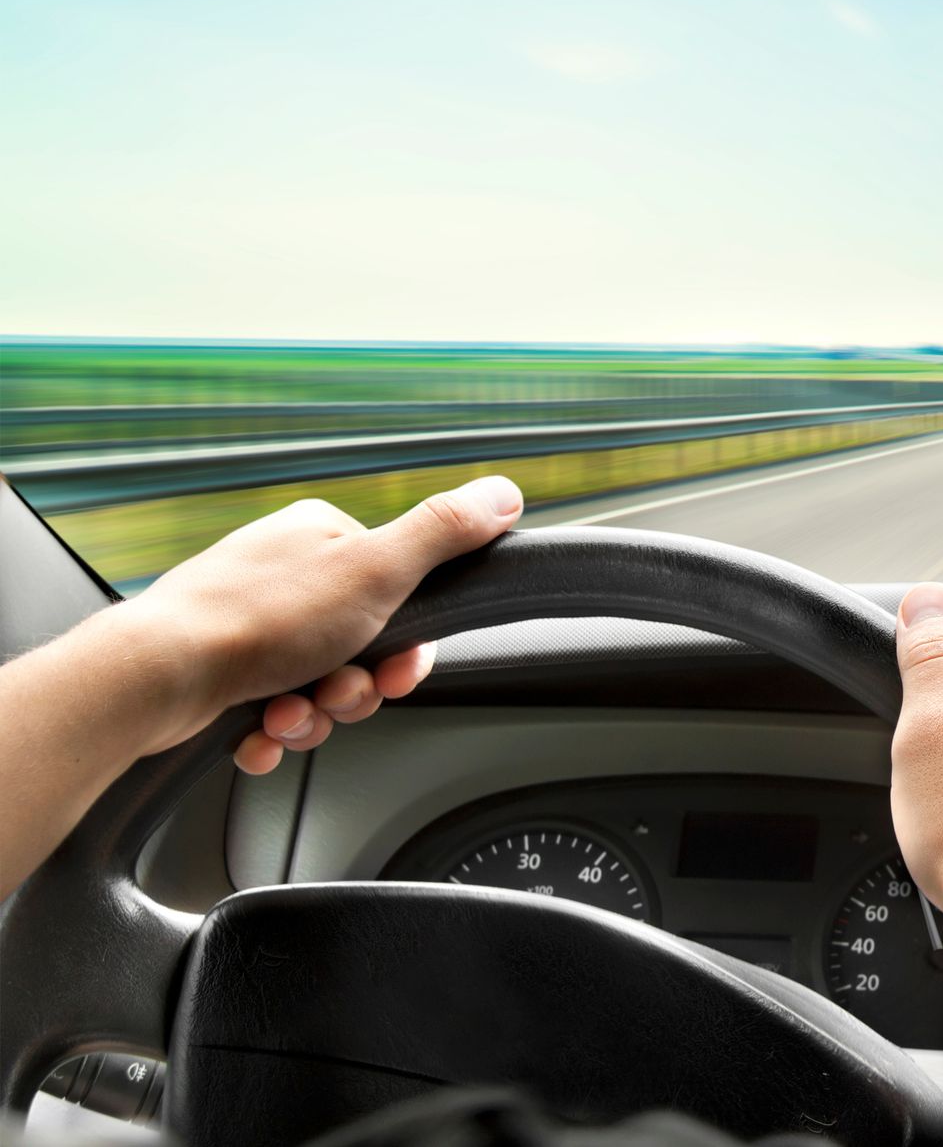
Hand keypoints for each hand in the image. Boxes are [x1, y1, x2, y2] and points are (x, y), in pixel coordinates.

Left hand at [125, 475, 523, 772]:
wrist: (158, 679)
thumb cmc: (259, 619)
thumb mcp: (377, 569)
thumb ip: (443, 533)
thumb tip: (504, 493)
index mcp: (323, 537)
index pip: (401, 592)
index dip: (408, 645)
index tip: (397, 668)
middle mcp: (285, 573)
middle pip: (363, 646)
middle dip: (356, 686)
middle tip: (336, 693)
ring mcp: (251, 623)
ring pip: (318, 685)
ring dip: (313, 714)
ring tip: (286, 714)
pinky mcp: (221, 671)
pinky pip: (271, 710)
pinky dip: (271, 731)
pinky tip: (259, 731)